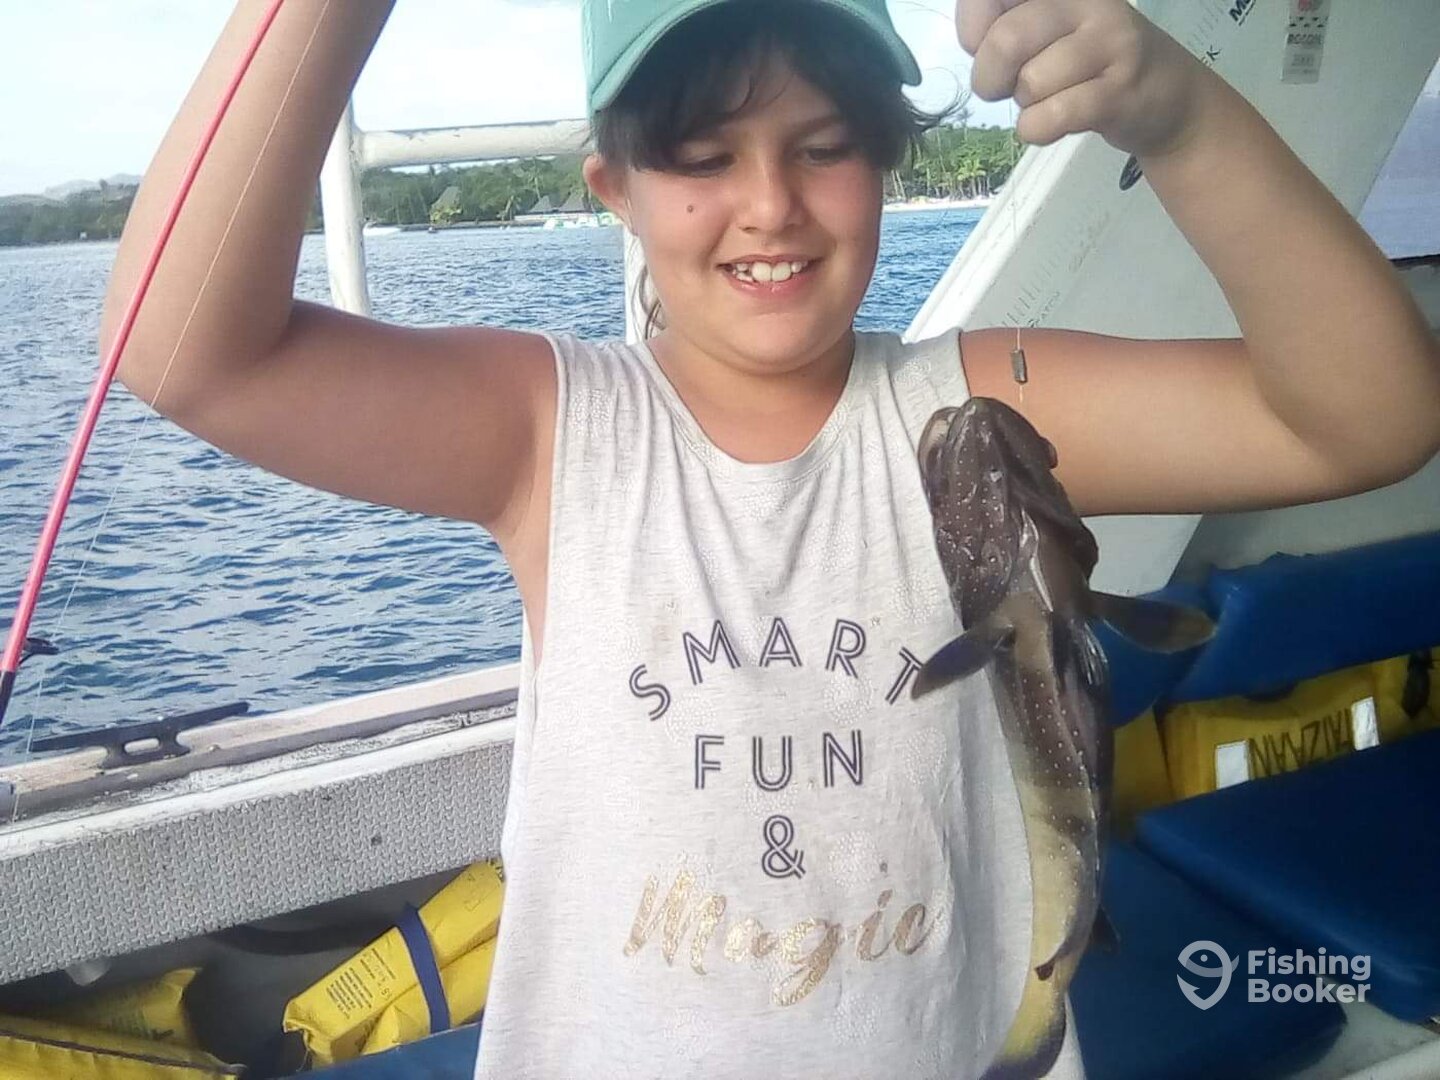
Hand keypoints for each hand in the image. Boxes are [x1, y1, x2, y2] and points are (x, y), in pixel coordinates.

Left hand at [956, 0, 1205, 156]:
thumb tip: (974, 42)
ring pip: (1030, 84)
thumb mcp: (1050, 30)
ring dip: (1027, 106)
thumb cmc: (1092, 65)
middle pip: (1005, 41)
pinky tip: (1051, 124)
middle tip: (1005, 88)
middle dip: (990, 79)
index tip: (985, 47)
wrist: (1169, 99)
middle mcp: (1088, 4)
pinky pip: (1052, 116)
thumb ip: (1006, 25)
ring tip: (1051, 100)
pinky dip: (1038, 130)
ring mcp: (1109, 43)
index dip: (973, 30)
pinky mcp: (1120, 90)